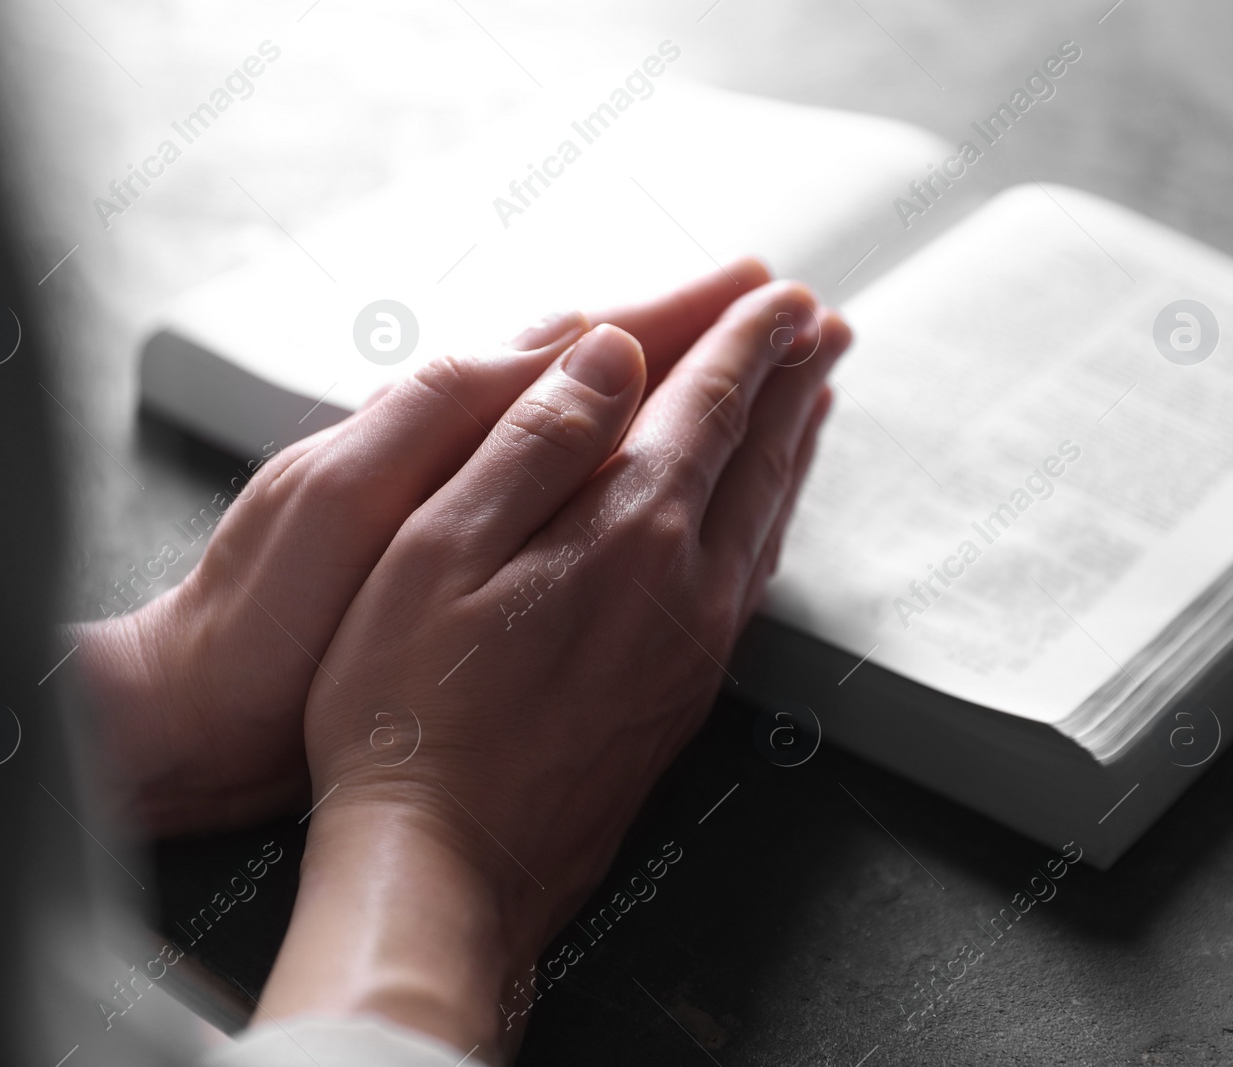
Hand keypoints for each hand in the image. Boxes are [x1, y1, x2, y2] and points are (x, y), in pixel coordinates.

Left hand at [75, 260, 775, 835]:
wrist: (196, 706)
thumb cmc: (260, 620)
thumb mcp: (344, 506)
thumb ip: (448, 420)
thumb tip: (573, 354)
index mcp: (430, 417)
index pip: (578, 344)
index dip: (675, 316)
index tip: (756, 293)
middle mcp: (450, 441)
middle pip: (592, 368)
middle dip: (689, 338)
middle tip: (779, 318)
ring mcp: (455, 494)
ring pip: (584, 423)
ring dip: (666, 392)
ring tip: (740, 374)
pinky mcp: (452, 551)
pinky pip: (563, 487)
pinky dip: (622, 464)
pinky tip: (655, 473)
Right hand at [258, 278, 850, 1059]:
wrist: (446, 866)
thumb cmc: (410, 711)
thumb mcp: (435, 550)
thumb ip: (533, 442)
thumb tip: (611, 354)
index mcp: (626, 532)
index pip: (706, 404)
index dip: (745, 340)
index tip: (781, 293)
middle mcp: (684, 585)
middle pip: (759, 455)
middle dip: (791, 379)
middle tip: (823, 325)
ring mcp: (693, 647)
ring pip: (766, 519)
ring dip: (793, 448)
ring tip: (813, 401)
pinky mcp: (682, 696)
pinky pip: (750, 578)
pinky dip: (769, 522)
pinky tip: (761, 520)